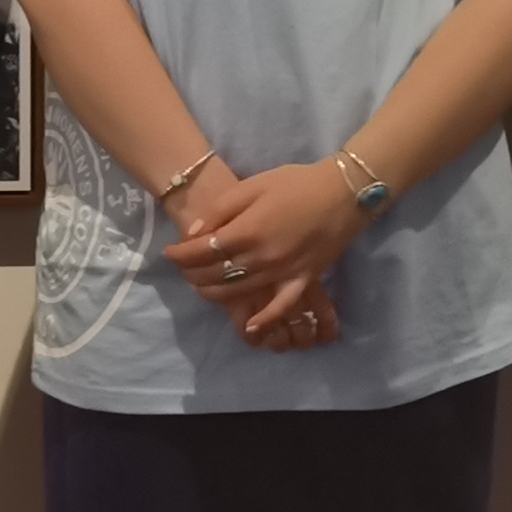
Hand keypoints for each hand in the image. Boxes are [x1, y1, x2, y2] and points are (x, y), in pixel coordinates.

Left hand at [169, 162, 364, 346]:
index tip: (170, 252)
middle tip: (183, 268)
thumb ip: (220, 210)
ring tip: (201, 287)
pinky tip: (249, 327)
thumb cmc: (295, 183)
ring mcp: (283, 272)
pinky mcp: (303, 280)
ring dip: (214, 293)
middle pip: (216, 274)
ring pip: (240, 292)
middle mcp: (262, 257)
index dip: (181, 255)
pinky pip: (282, 307)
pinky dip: (265, 320)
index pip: (202, 251)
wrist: (342, 193)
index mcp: (247, 230)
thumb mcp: (251, 186)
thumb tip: (194, 233)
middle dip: (193, 274)